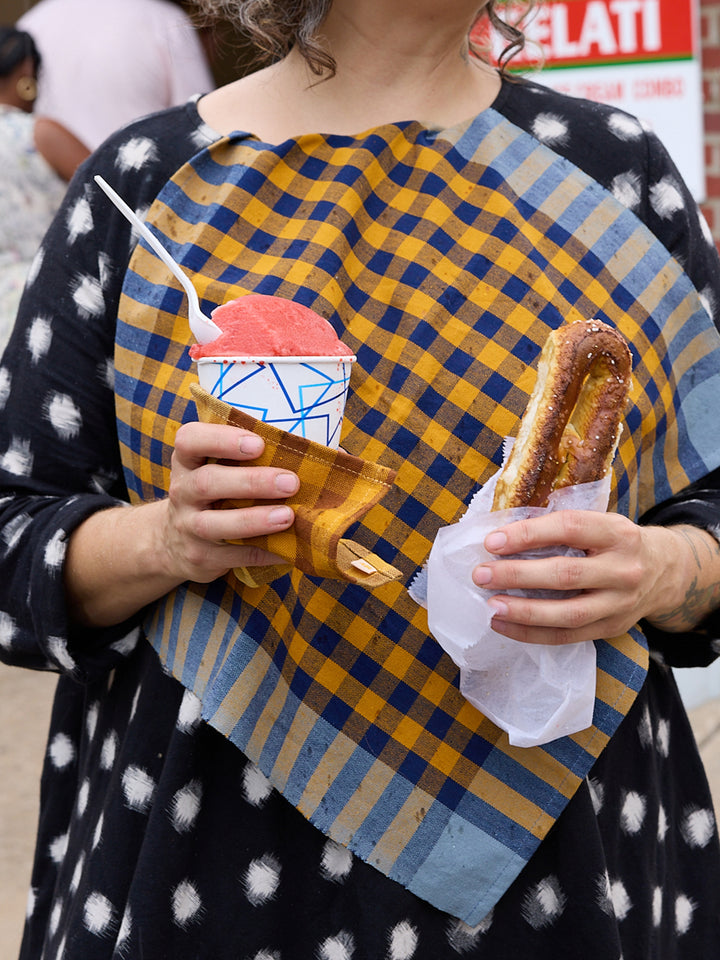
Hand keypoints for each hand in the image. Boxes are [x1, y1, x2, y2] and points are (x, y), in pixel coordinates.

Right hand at [67, 420, 301, 627]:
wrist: (173, 542)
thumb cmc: (216, 492)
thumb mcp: (219, 468)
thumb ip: (260, 456)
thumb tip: (333, 453)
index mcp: (188, 461)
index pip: (190, 440)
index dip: (221, 439)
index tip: (257, 443)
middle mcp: (183, 491)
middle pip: (208, 482)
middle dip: (251, 482)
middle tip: (291, 482)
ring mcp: (188, 527)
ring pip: (215, 524)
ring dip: (254, 520)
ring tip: (288, 516)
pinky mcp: (201, 557)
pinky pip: (234, 556)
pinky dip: (263, 553)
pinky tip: (288, 550)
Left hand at [471, 511, 719, 644]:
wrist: (665, 571)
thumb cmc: (616, 542)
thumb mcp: (601, 523)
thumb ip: (562, 527)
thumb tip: (502, 535)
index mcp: (617, 533)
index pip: (568, 529)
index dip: (528, 534)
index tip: (492, 541)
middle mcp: (623, 569)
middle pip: (565, 574)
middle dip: (517, 574)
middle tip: (481, 574)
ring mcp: (620, 603)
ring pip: (567, 613)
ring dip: (522, 611)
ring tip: (490, 605)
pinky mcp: (611, 628)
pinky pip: (567, 636)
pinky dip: (531, 633)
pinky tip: (503, 625)